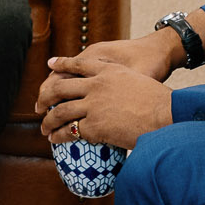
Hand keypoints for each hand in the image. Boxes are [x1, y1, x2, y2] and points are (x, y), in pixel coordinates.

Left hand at [38, 40, 177, 146]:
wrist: (166, 114)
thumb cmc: (161, 102)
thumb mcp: (138, 80)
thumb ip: (122, 83)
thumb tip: (117, 94)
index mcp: (108, 70)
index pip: (78, 64)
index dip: (62, 64)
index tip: (50, 65)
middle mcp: (96, 84)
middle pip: (61, 87)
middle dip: (46, 96)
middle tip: (38, 105)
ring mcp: (93, 104)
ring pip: (61, 110)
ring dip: (49, 120)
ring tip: (44, 127)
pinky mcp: (94, 125)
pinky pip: (70, 130)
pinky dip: (59, 136)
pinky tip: (54, 139)